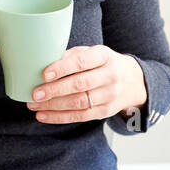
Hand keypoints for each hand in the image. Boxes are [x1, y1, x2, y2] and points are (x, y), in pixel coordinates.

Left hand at [26, 45, 147, 123]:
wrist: (134, 81)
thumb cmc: (105, 64)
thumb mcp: (93, 53)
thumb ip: (72, 56)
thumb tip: (44, 63)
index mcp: (104, 56)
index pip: (82, 62)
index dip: (62, 68)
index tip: (44, 74)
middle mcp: (110, 75)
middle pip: (79, 84)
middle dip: (54, 90)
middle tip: (35, 94)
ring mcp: (109, 95)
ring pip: (79, 103)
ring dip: (53, 105)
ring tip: (34, 105)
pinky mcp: (106, 111)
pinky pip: (80, 116)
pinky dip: (60, 117)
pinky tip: (44, 115)